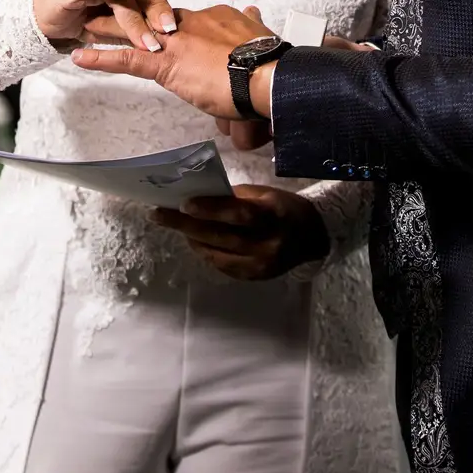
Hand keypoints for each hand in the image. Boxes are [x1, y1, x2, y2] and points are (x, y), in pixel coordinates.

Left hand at [74, 2, 275, 148]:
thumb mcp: (259, 34)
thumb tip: (253, 14)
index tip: (155, 19)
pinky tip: (80, 57)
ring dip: (107, 29)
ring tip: (85, 25)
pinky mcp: (166, 64)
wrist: (267, 76)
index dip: (164, 16)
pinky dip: (101, 58)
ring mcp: (175, 42)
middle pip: (151, 14)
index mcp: (212, 17)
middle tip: (105, 8)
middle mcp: (189, 23)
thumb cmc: (268, 64)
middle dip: (127, 13)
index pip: (180, 15)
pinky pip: (127, 59)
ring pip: (133, 31)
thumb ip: (250, 23)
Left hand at [155, 184, 328, 279]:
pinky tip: (196, 240)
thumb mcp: (266, 195)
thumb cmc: (285, 207)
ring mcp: (262, 265)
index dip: (210, 209)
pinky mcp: (256, 277)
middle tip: (159, 215)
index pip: (238, 214)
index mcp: (274, 216)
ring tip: (175, 225)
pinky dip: (206, 252)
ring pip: (218, 254)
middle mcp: (268, 244)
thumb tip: (201, 196)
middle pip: (222, 236)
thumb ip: (236, 197)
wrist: (313, 237)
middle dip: (187, 225)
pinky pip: (223, 265)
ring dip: (193, 239)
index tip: (183, 203)